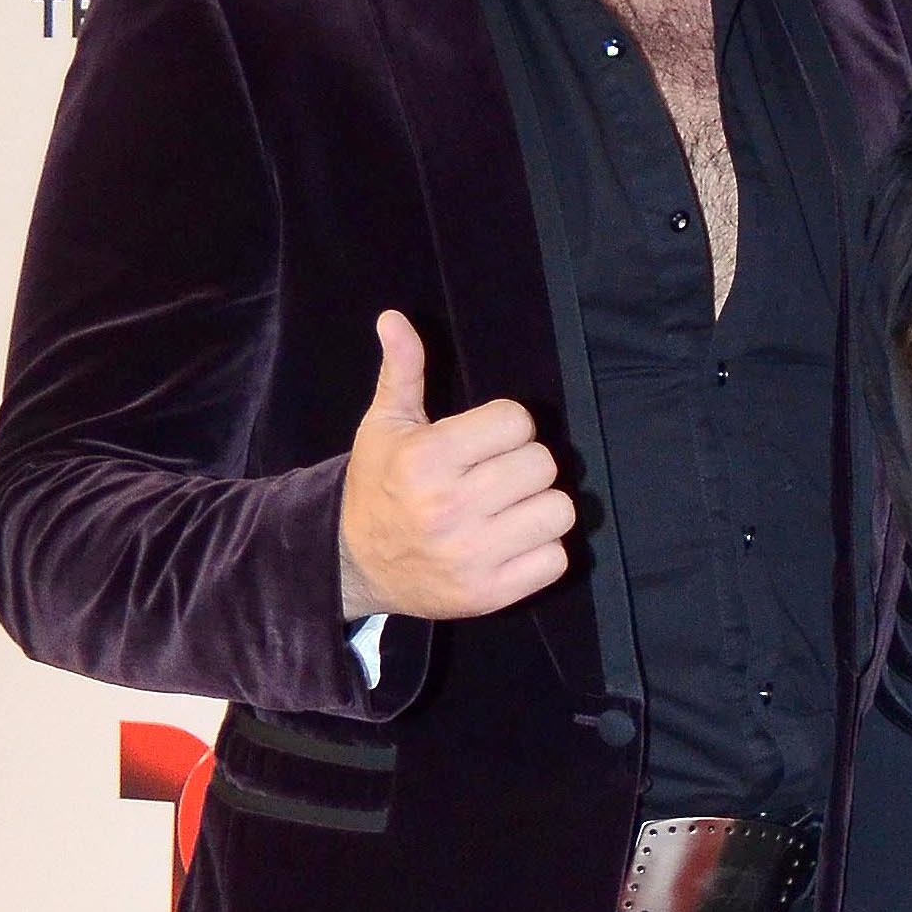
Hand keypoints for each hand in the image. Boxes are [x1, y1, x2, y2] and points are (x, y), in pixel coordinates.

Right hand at [337, 309, 575, 621]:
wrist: (353, 564)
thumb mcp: (384, 425)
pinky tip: (513, 542)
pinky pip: (556, 559)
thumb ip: (402, 371)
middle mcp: (450, 507)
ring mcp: (472, 555)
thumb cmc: (379, 486)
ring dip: (541, 507)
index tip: (484, 442)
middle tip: (498, 476)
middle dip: (524, 465)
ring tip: (510, 509)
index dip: (506, 427)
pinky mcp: (489, 593)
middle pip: (543, 464)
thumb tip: (394, 318)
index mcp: (427, 459)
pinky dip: (543, 550)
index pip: (517, 421)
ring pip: (558, 511)